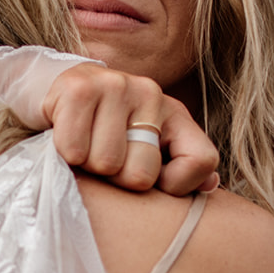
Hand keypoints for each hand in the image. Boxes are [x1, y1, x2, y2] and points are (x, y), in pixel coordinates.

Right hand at [41, 65, 219, 195]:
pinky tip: (67, 135)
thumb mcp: (149, 151)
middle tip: (105, 159)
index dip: (176, 186)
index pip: (201, 161)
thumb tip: (211, 185)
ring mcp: (117, 85)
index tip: (153, 180)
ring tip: (86, 146)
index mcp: (175, 112)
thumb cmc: (108, 133)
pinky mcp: (80, 88)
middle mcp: (152, 93)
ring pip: (105, 165)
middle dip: (117, 179)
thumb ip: (182, 170)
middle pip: (141, 175)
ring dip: (88, 166)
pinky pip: (74, 150)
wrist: (62, 94)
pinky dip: (65, 154)